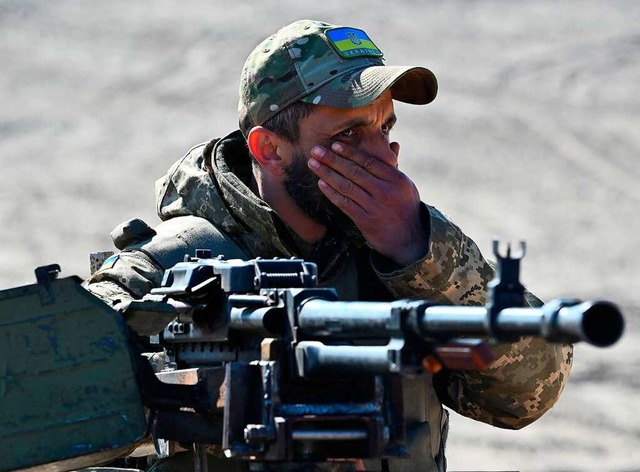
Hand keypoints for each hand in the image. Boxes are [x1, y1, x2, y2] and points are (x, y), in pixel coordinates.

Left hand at [309, 141, 427, 265]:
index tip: (334, 145)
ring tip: (313, 164)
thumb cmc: (406, 207)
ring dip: (326, 174)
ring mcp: (374, 207)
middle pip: (354, 172)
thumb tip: (393, 144)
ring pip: (346, 186)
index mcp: (396, 179)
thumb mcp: (406, 185)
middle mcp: (385, 191)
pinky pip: (345, 204)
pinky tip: (321, 183)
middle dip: (332, 160)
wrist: (410, 238)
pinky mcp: (365, 221)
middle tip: (315, 150)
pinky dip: (332, 193)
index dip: (349, 153)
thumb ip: (394, 166)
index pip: (368, 162)